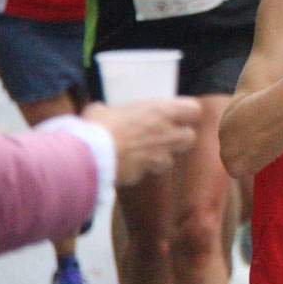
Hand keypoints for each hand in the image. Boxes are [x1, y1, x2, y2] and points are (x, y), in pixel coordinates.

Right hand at [84, 97, 201, 184]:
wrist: (89, 156)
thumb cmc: (98, 126)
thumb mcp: (102, 110)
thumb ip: (110, 110)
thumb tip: (102, 111)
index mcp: (160, 111)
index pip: (193, 109)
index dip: (187, 113)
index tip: (178, 114)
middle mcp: (165, 133)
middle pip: (190, 137)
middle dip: (180, 139)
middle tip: (165, 137)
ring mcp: (157, 156)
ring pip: (170, 160)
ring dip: (160, 158)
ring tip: (144, 154)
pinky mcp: (145, 174)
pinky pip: (147, 172)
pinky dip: (140, 171)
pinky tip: (127, 166)